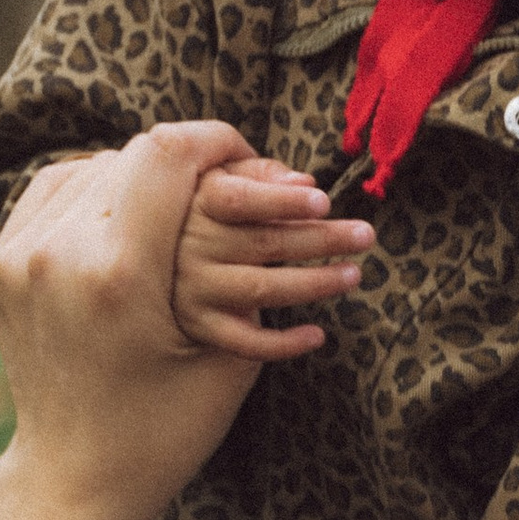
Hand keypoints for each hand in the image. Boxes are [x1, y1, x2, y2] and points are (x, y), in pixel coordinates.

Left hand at [0, 126, 266, 519]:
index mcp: (120, 275)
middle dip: (190, 162)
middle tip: (232, 184)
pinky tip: (132, 210)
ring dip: (143, 174)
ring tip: (184, 198)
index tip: (257, 161)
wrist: (74, 478)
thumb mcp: (231, 355)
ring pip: (91, 165)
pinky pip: (53, 193)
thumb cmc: (168, 430)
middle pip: (133, 154)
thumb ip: (250, 267)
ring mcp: (17, 257)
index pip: (168, 153)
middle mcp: (58, 253)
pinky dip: (98, 191)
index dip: (220, 142)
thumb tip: (283, 190)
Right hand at [171, 156, 372, 359]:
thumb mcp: (219, 180)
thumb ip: (260, 175)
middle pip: (264, 242)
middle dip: (321, 238)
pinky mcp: (201, 325)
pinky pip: (245, 343)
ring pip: (262, 289)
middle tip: (366, 235)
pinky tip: (317, 335)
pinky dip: (283, 345)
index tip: (324, 201)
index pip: (241, 200)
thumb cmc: (204, 210)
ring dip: (314, 283)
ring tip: (353, 275)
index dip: (283, 201)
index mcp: (199, 203)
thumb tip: (307, 183)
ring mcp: (195, 289)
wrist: (153, 259)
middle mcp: (192, 247)